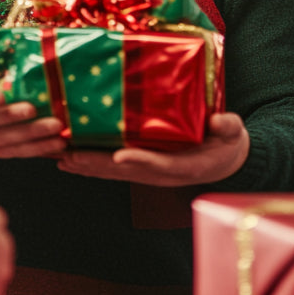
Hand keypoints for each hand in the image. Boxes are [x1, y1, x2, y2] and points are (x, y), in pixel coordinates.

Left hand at [56, 112, 249, 186]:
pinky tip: (73, 158)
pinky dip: (93, 163)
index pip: (159, 165)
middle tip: (70, 157)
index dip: (140, 162)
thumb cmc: (226, 142)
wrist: (225, 159)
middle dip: (97, 165)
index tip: (121, 157)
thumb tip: (220, 122)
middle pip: (125, 171)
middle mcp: (161, 172)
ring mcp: (149, 171)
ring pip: (113, 171)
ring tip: (61, 158)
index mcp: (184, 165)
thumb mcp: (232, 133)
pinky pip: (114, 167)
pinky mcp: (143, 166)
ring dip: (88, 165)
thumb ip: (227, 127)